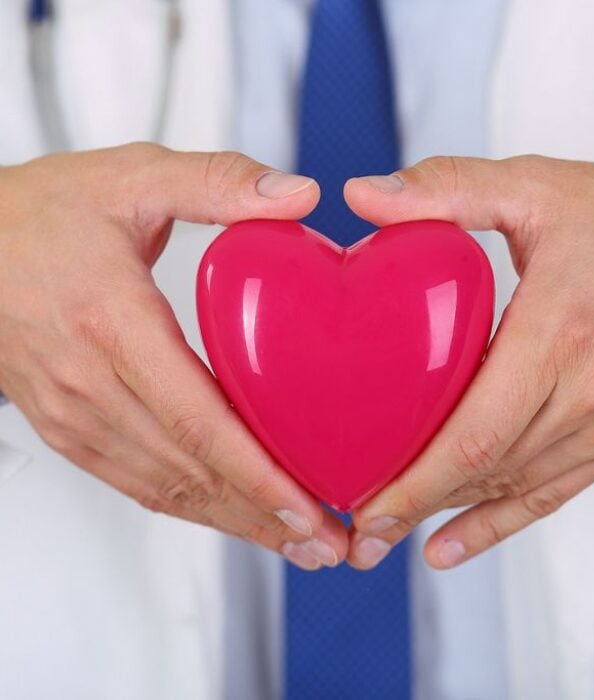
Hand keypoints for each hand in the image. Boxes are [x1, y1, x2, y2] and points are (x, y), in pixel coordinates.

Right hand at [0, 143, 346, 569]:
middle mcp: (90, 386)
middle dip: (263, 516)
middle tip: (328, 545)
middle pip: (190, 472)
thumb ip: (219, 181)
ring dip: (235, 523)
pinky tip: (236, 517)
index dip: (257, 474)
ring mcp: (75, 417)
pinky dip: (193, 508)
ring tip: (298, 545)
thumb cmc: (44, 213)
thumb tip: (300, 194)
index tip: (309, 508)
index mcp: (112, 324)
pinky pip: (139, 483)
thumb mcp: (133, 176)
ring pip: (167, 490)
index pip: (196, 420)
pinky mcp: (70, 429)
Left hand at [344, 156, 593, 569]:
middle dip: (417, 507)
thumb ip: (446, 189)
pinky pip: (556, 492)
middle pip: (490, 468)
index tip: (364, 503)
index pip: (476, 429)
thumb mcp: (537, 187)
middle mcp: (590, 389)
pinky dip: (502, 522)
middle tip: (359, 535)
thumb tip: (364, 196)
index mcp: (560, 330)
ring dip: (451, 515)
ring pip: (517, 485)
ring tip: (393, 538)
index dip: (415, 480)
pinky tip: (455, 545)